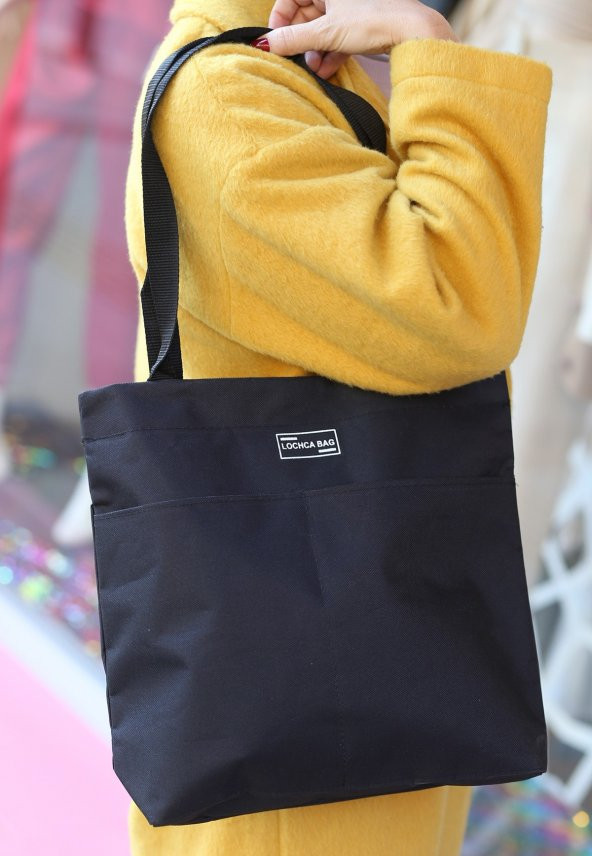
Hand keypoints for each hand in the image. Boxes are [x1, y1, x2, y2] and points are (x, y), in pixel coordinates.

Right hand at [265, 0, 458, 78]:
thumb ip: (293, 39)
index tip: (276, 41)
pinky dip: (329, 55)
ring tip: (314, 68)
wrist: (411, 32)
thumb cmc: (374, 20)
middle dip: (299, 41)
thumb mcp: (327, 31)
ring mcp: (348, 10)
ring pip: (320, 30)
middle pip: (305, 16)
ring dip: (314, 52)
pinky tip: (326, 71)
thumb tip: (264, 44)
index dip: (280, 20)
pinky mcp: (359, 27)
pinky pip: (336, 40)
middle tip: (295, 59)